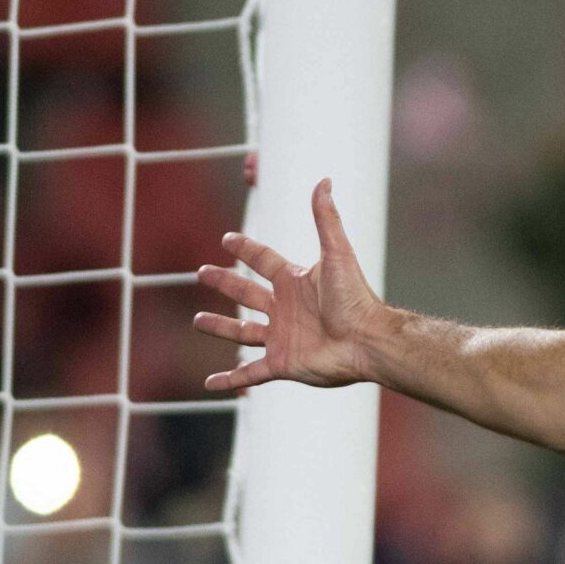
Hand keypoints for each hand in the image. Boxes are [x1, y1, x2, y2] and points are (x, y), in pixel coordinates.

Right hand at [192, 179, 388, 391]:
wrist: (368, 341)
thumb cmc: (355, 299)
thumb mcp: (336, 254)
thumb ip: (326, 218)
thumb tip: (325, 180)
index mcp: (295, 283)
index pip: (264, 261)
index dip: (246, 250)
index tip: (227, 239)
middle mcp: (286, 309)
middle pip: (247, 294)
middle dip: (225, 284)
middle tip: (202, 272)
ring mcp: (282, 337)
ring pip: (243, 332)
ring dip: (220, 327)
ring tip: (197, 320)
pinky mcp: (282, 364)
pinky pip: (249, 374)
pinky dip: (230, 380)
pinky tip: (210, 384)